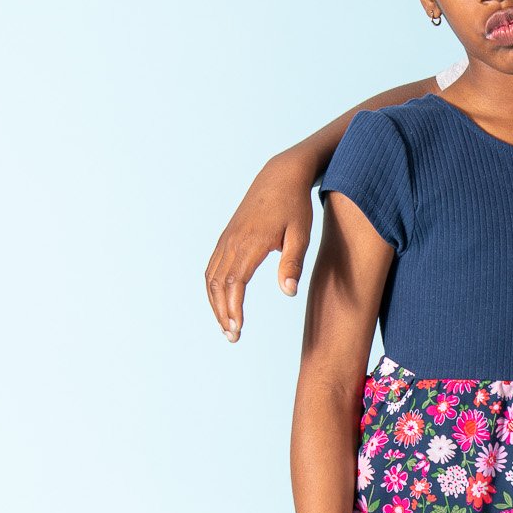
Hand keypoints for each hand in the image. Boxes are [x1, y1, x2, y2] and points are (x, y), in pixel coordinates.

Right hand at [205, 149, 316, 340]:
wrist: (281, 176)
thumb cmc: (295, 206)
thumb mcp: (301, 234)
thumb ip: (292, 263)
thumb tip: (288, 292)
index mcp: (250, 243)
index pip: (236, 284)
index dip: (234, 309)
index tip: (238, 330)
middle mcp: (233, 241)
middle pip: (219, 284)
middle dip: (222, 313)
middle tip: (232, 337)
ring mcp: (226, 238)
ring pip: (212, 277)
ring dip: (215, 303)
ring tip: (226, 325)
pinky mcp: (226, 237)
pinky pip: (213, 267)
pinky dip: (214, 288)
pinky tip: (222, 302)